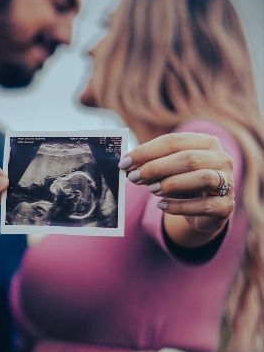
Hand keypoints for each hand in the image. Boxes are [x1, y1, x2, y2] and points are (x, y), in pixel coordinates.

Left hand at [119, 132, 234, 237]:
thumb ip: (152, 165)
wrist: (206, 210)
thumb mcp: (169, 170)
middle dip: (156, 167)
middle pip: (188, 158)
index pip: (174, 141)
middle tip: (132, 177)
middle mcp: (221, 158)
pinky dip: (180, 206)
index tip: (124, 162)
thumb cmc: (184, 182)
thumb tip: (128, 166)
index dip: (147, 151)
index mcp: (206, 142)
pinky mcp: (226, 206)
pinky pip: (204, 205)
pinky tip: (161, 206)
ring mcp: (228, 182)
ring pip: (202, 178)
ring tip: (151, 190)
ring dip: (172, 183)